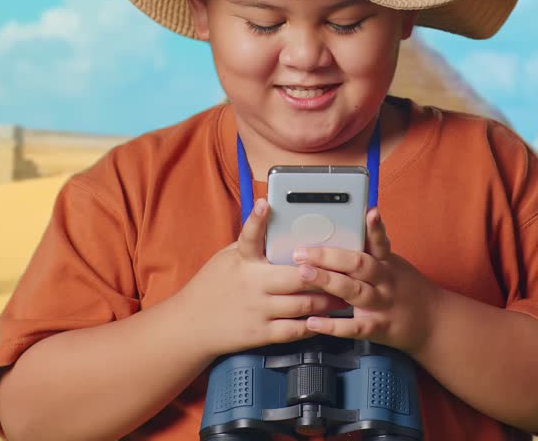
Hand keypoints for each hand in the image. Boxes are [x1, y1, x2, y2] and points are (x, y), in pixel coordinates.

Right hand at [174, 198, 350, 357]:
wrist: (191, 325)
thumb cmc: (213, 286)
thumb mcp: (226, 259)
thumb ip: (250, 245)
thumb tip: (273, 222)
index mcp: (241, 262)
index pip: (249, 237)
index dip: (257, 219)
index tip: (265, 204)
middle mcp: (251, 284)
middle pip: (297, 277)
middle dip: (324, 275)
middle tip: (346, 270)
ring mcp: (258, 310)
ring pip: (303, 305)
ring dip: (327, 300)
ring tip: (344, 294)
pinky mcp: (261, 334)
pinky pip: (295, 330)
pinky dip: (314, 325)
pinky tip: (326, 319)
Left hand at [291, 208, 440, 353]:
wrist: (433, 322)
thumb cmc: (406, 289)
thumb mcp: (395, 265)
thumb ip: (372, 251)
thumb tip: (347, 229)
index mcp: (388, 264)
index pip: (380, 242)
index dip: (374, 227)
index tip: (369, 211)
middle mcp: (386, 282)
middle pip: (360, 264)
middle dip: (329, 256)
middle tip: (302, 251)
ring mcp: (383, 305)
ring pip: (355, 291)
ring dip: (328, 281)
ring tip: (304, 274)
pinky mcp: (379, 328)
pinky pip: (355, 327)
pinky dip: (333, 326)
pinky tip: (313, 321)